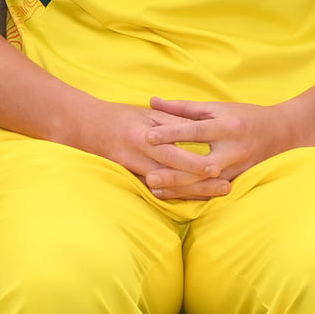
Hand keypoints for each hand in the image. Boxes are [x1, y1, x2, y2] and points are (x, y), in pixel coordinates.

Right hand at [57, 98, 222, 200]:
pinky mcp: (133, 178)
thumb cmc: (122, 116)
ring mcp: (135, 169)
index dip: (195, 162)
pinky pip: (159, 191)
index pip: (174, 152)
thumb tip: (204, 128)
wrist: (88, 126)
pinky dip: (177, 196)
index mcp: (145, 136)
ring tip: (216, 195)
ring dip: (193, 193)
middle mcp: (140, 156)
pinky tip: (195, 199)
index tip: (218, 167)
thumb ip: (175, 121)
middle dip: (200, 183)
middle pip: (175, 175)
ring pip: (170, 187)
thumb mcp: (149, 114)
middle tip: (226, 187)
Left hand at [133, 98, 308, 205]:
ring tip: (154, 189)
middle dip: (175, 173)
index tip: (147, 136)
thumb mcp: (217, 108)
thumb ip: (183, 108)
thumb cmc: (245, 117)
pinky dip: (192, 195)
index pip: (196, 130)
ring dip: (180, 189)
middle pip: (201, 165)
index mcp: (228, 127)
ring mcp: (239, 169)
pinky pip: (213, 192)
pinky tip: (172, 197)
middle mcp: (234, 150)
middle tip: (148, 176)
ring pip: (206, 184)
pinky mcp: (240, 182)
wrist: (284, 133)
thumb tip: (152, 101)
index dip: (172, 133)